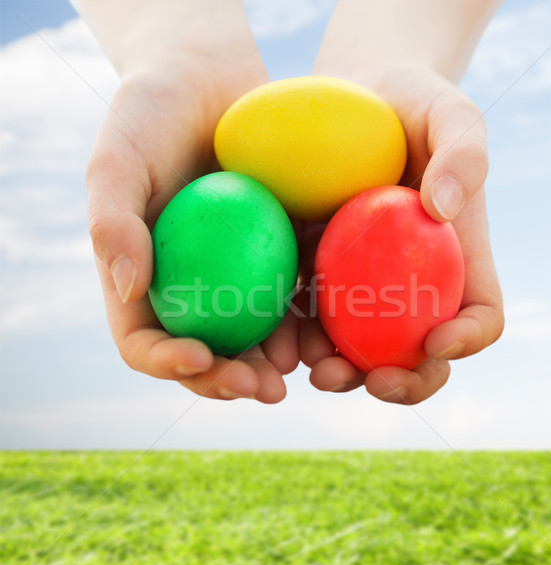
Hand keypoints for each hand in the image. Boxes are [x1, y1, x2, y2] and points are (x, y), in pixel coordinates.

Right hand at [86, 19, 297, 402]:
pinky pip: (292, 296)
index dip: (167, 362)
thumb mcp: (119, 159)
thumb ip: (112, 221)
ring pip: (253, 337)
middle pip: (205, 354)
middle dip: (230, 381)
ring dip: (276, 363)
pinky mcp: (277, 255)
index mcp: (144, 279)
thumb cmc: (153, 115)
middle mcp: (189, 288)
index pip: (145, 340)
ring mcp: (235, 276)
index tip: (200, 358)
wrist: (209, 81)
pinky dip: (308, 319)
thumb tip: (130, 288)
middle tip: (266, 389)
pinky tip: (329, 328)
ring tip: (303, 370)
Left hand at [300, 64, 503, 403]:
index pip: (479, 313)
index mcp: (454, 260)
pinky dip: (294, 336)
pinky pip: (307, 316)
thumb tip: (443, 208)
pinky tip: (277, 340)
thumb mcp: (450, 113)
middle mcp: (411, 284)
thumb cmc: (410, 107)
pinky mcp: (314, 273)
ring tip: (312, 368)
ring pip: (357, 348)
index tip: (439, 341)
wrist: (352, 100)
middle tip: (370, 380)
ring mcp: (361, 285)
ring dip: (339, 371)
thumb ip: (463, 153)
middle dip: (401, 381)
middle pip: (417, 352)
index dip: (468, 339)